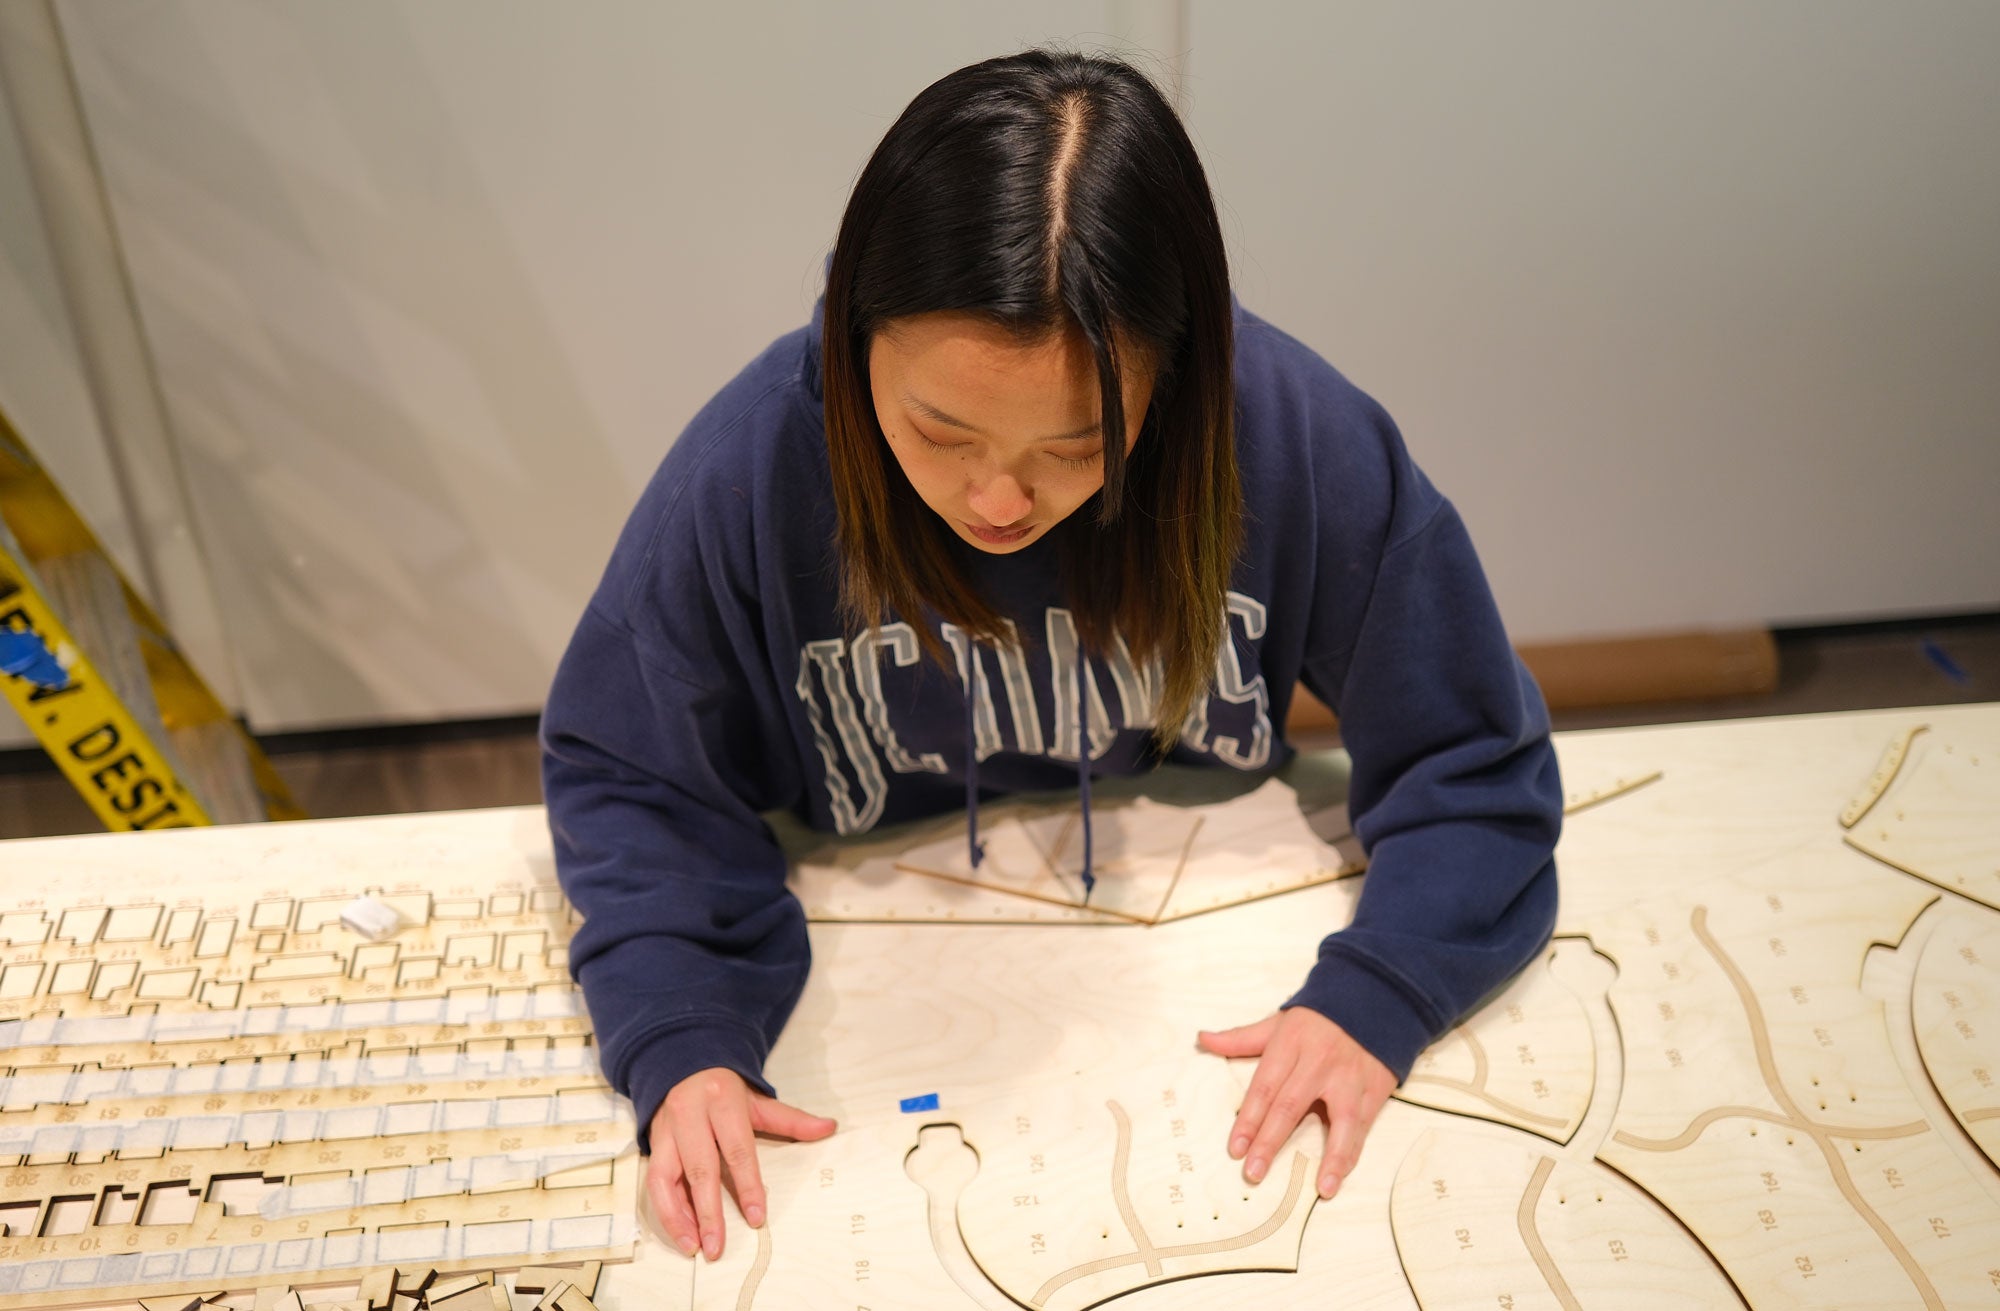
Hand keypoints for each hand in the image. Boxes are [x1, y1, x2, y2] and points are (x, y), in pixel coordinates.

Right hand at [647, 1066, 836, 1259]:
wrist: (682, 1064)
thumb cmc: (724, 1089)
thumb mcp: (757, 1100)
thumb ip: (791, 1119)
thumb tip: (829, 1127)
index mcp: (721, 1099)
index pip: (737, 1148)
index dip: (747, 1185)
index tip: (756, 1218)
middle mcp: (689, 1114)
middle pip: (699, 1168)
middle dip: (708, 1212)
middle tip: (717, 1246)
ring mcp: (666, 1129)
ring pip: (664, 1178)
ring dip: (678, 1217)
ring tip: (694, 1246)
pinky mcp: (653, 1143)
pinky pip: (653, 1182)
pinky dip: (666, 1210)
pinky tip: (683, 1230)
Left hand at [1197, 1007, 1394, 1199]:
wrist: (1373, 1000)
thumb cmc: (1318, 1018)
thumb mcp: (1279, 1022)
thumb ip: (1241, 1038)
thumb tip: (1202, 1039)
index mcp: (1290, 1044)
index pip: (1264, 1087)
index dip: (1248, 1119)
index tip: (1235, 1149)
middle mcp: (1319, 1063)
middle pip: (1291, 1106)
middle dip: (1270, 1142)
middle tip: (1253, 1173)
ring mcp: (1349, 1078)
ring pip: (1339, 1120)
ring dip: (1330, 1157)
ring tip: (1321, 1188)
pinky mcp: (1373, 1089)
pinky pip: (1363, 1125)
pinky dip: (1353, 1152)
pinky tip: (1341, 1176)